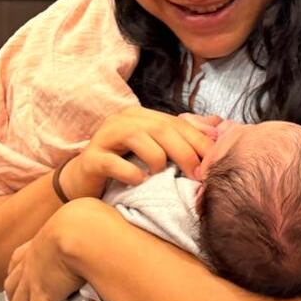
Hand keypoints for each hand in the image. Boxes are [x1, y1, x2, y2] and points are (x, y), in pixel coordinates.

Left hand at [4, 199, 120, 300]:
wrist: (82, 229)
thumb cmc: (90, 219)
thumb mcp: (87, 216)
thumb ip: (93, 223)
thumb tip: (109, 220)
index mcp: (41, 241)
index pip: (21, 257)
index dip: (18, 268)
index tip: (17, 274)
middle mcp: (31, 262)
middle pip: (13, 284)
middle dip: (11, 297)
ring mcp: (33, 282)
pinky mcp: (41, 299)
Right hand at [59, 108, 217, 199]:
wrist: (82, 184)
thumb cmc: (123, 169)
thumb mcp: (155, 153)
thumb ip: (181, 139)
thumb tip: (218, 126)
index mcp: (140, 117)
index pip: (175, 123)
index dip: (198, 139)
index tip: (215, 160)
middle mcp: (122, 121)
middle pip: (159, 128)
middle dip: (184, 150)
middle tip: (197, 174)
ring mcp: (103, 138)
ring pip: (136, 136)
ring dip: (156, 157)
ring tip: (164, 175)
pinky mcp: (90, 160)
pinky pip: (111, 161)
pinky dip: (128, 171)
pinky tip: (139, 181)